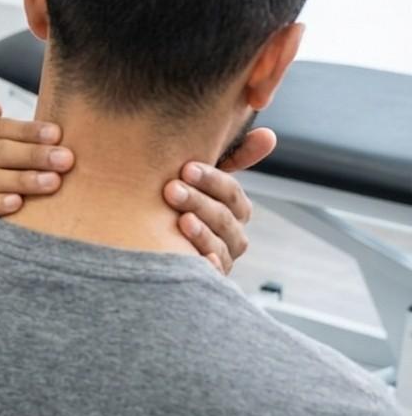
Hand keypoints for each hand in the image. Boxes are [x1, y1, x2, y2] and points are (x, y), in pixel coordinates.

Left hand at [163, 127, 276, 273]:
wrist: (147, 238)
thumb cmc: (178, 199)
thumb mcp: (198, 178)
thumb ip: (232, 156)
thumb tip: (268, 136)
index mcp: (233, 209)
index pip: (231, 193)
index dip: (212, 180)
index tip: (187, 168)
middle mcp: (232, 235)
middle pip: (225, 219)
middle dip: (199, 202)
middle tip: (172, 189)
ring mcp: (220, 259)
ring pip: (221, 247)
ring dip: (203, 233)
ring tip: (181, 220)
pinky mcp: (206, 279)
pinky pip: (213, 277)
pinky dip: (208, 267)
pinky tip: (198, 258)